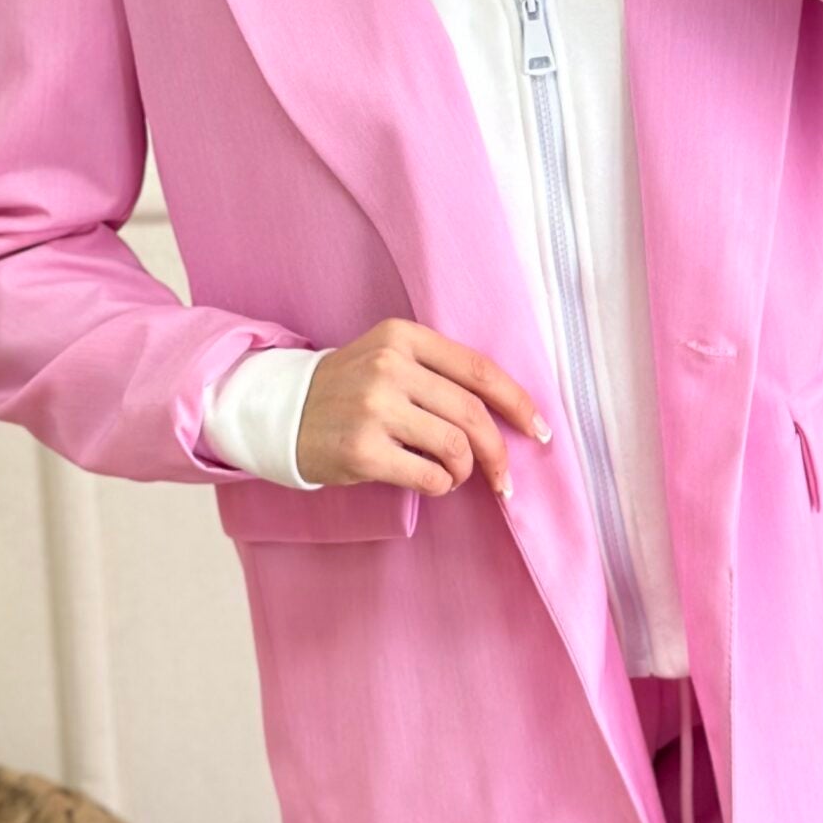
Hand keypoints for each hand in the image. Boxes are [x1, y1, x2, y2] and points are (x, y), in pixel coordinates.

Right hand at [295, 318, 550, 498]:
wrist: (283, 413)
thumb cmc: (349, 390)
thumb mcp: (388, 359)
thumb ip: (439, 373)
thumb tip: (508, 414)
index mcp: (402, 337)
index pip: (478, 369)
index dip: (517, 402)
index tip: (539, 429)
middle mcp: (389, 367)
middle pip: (472, 413)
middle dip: (499, 452)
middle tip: (505, 478)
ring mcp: (374, 408)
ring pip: (455, 446)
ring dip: (465, 471)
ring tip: (453, 476)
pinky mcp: (362, 450)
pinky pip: (429, 475)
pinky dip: (441, 485)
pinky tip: (431, 482)